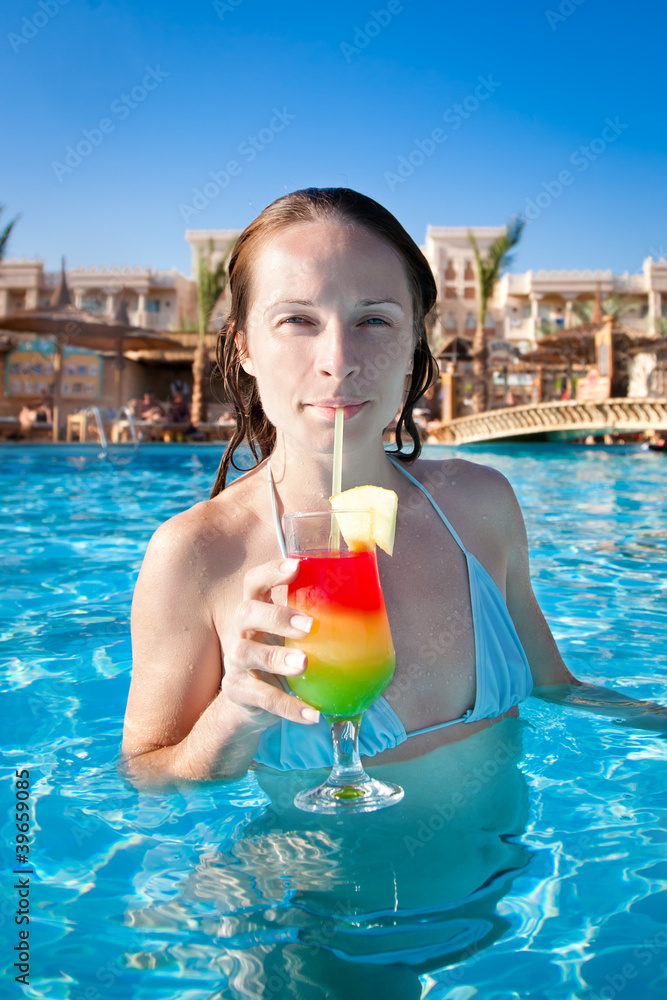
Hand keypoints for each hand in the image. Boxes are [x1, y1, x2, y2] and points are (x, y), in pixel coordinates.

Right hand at [221, 558, 318, 727]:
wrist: (251, 701)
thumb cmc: (280, 653)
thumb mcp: (290, 633)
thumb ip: (314, 617)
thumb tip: (370, 602)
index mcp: (255, 609)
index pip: (253, 583)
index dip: (270, 572)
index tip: (295, 566)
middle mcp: (240, 630)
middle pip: (246, 613)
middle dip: (277, 616)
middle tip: (308, 625)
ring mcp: (236, 661)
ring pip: (249, 654)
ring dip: (278, 658)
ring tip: (304, 663)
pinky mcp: (240, 691)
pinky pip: (264, 698)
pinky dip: (289, 707)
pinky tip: (312, 714)